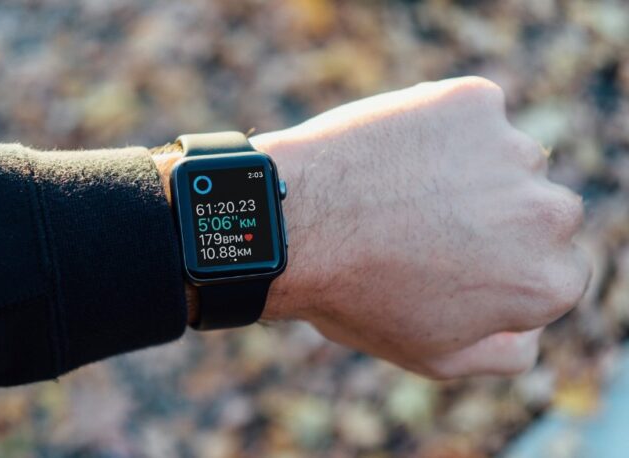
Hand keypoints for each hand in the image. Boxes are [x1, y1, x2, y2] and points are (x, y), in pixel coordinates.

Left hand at [251, 77, 590, 378]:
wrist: (291, 225)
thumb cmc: (356, 296)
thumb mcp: (434, 356)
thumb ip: (505, 353)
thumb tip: (531, 331)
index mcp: (548, 281)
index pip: (551, 268)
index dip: (498, 268)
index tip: (451, 264)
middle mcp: (549, 214)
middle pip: (537, 212)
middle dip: (493, 219)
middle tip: (423, 228)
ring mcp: (511, 150)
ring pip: (504, 160)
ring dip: (467, 171)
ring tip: (400, 193)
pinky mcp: (473, 101)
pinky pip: (469, 115)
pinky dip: (439, 129)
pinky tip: (393, 155)